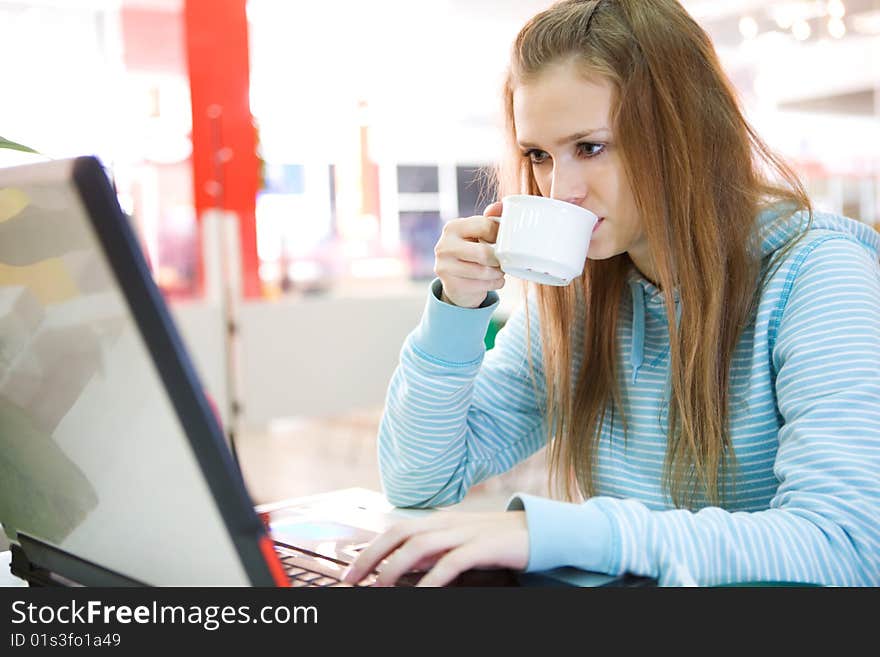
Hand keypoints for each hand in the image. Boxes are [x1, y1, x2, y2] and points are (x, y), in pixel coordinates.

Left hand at [341, 510, 528, 586]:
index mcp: (440, 521)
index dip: (370, 548)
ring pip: (420, 544)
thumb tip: (402, 564)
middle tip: (352, 580)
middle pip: (400, 533)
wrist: (539, 532)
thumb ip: (432, 552)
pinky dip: (433, 578)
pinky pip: (453, 561)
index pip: (396, 529)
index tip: (350, 571)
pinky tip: (422, 593)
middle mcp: (448, 523)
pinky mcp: (484, 546)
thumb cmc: (496, 541)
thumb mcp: (458, 544)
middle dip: (372, 557)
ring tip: (378, 588)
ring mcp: (466, 532)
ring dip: (394, 567)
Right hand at [435, 201, 504, 307]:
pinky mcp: (450, 285)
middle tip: (502, 260)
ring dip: (498, 273)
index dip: (500, 235)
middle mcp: (444, 246)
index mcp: (452, 227)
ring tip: (499, 271)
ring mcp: (445, 267)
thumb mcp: (478, 234)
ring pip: (484, 272)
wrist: (457, 282)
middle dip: (498, 258)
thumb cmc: (472, 252)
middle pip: (484, 253)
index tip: (501, 241)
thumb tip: (499, 206)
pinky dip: (495, 284)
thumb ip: (490, 219)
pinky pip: (482, 286)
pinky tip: (494, 281)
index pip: (485, 226)